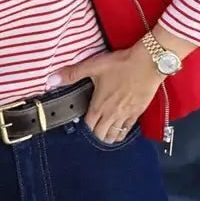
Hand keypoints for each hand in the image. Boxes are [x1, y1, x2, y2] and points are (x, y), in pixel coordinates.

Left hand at [46, 43, 160, 143]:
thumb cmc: (121, 64)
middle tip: (91, 131)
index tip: (80, 125)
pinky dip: (121, 133)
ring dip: (107, 137)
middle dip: (94, 136)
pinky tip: (119, 130)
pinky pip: (127, 130)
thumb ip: (72, 74)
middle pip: (100, 136)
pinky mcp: (137, 113)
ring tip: (103, 133)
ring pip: (114, 136)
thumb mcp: (93, 66)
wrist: (148, 63)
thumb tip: (52, 79)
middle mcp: (111, 115)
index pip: (87, 127)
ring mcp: (125, 115)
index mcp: (99, 106)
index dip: (82, 128)